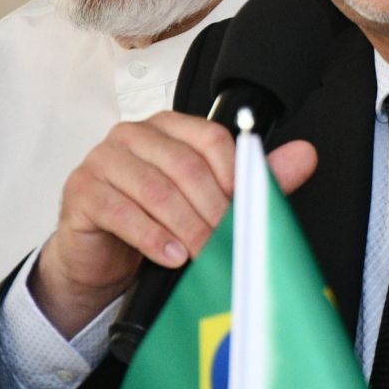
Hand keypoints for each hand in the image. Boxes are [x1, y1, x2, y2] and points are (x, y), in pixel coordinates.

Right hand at [30, 111, 316, 337]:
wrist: (103, 261)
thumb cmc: (154, 224)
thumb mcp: (208, 204)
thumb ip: (255, 179)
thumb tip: (305, 155)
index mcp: (168, 128)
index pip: (210, 137)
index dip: (234, 174)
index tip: (245, 207)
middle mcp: (134, 135)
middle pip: (185, 165)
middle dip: (212, 210)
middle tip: (227, 243)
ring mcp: (104, 159)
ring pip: (155, 188)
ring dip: (185, 227)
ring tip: (201, 255)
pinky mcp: (83, 190)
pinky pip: (120, 210)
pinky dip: (151, 237)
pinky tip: (169, 255)